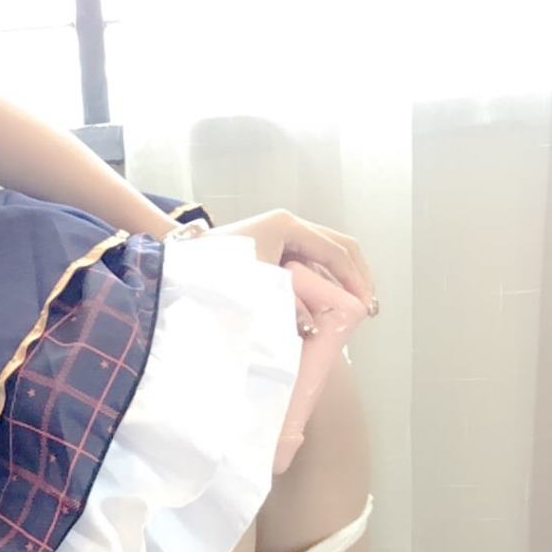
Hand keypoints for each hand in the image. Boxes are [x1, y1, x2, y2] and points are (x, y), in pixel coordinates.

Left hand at [204, 209, 377, 335]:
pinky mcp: (275, 245)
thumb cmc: (215, 271)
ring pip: (325, 254)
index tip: (366, 307)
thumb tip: (313, 327)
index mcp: (288, 227)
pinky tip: (329, 301)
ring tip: (354, 306)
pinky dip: (323, 279)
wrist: (183, 260)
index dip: (355, 280)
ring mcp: (282, 232)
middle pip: (338, 247)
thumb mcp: (255, 287)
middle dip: (356, 276)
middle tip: (368, 307)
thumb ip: (287, 306)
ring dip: (341, 278)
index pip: (336, 252)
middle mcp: (289, 224)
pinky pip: (310, 260)